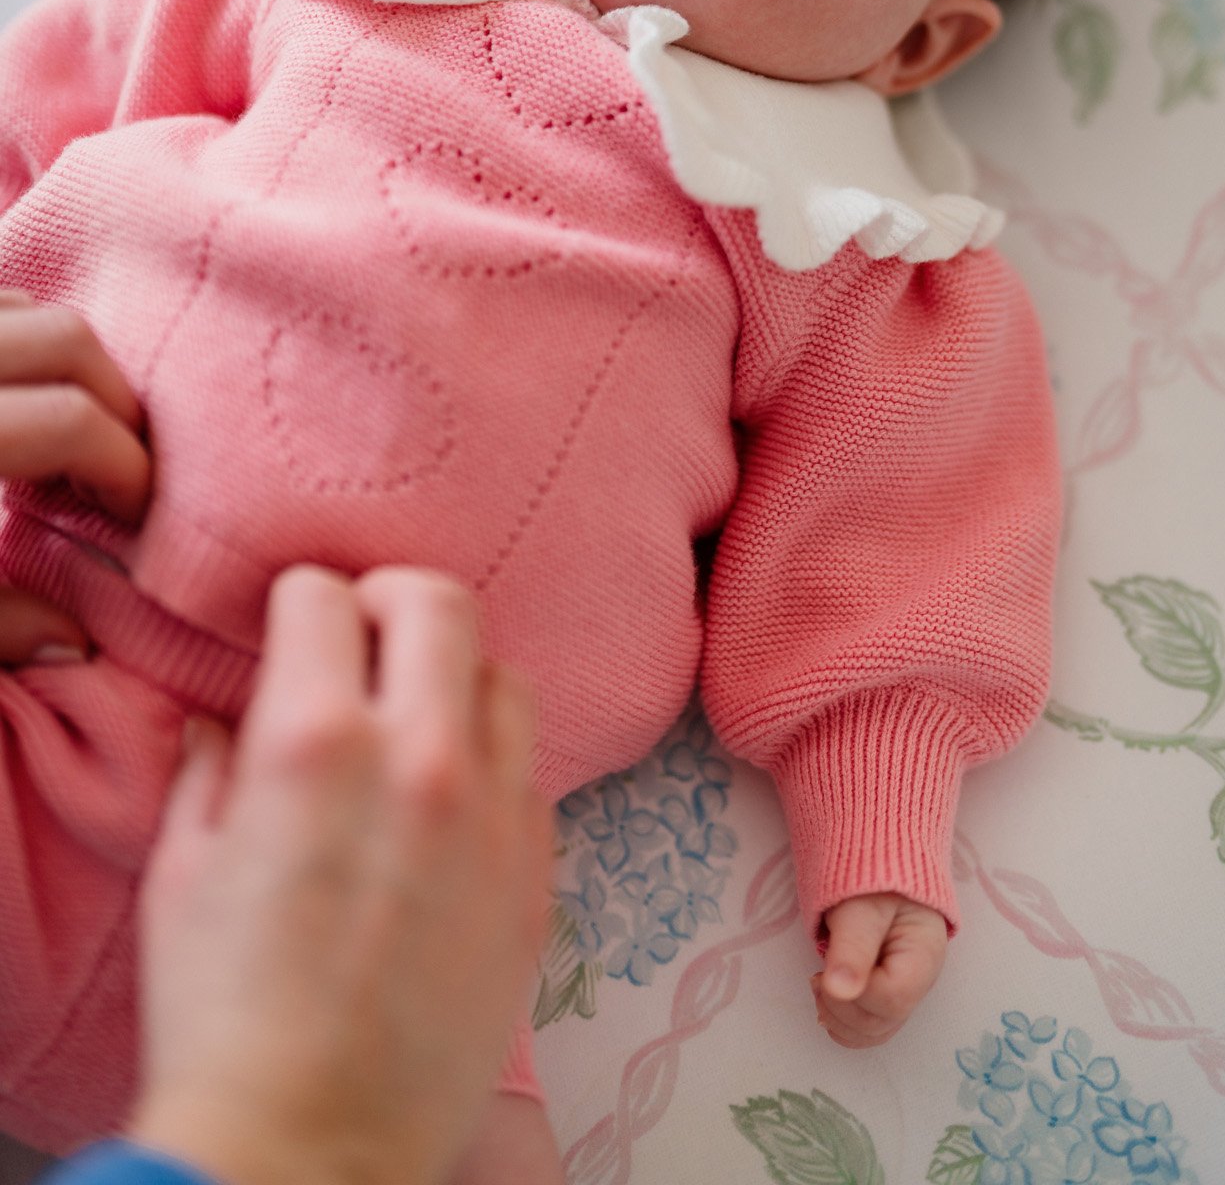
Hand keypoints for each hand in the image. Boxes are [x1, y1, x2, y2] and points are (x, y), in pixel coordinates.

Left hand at [0, 288, 151, 664]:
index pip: (71, 422)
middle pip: (68, 340)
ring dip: (65, 362)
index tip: (134, 517)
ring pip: (30, 305)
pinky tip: (11, 392)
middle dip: (113, 403)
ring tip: (61, 429)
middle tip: (112, 470)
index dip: (121, 469)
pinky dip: (17, 332)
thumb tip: (72, 637)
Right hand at [129, 564, 553, 1184]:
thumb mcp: (183, 876)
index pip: (324, 596)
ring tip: (421, 713)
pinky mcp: (539, 874)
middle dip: (393, 597)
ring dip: (457, 676)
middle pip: (439, 601)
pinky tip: (454, 802)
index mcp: (316, 742)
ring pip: (506, 678)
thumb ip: (213, 771)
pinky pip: (533, 774)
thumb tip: (228, 721)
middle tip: (367, 626)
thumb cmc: (225, 1021)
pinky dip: (493, 765)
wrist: (307, 1149)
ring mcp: (496, 815)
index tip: (293, 622)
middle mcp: (422, 757)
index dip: (298, 601)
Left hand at [810, 892, 947, 1047]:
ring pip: (873, 1033)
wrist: (877, 866)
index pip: (893, 997)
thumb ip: (852, 945)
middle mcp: (919, 983)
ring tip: (820, 984)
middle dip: (841, 1007)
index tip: (826, 969)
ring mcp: (904, 993)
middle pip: (881, 1022)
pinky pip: (867, 1031)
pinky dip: (841, 1024)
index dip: (856, 993)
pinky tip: (826, 999)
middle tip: (817, 975)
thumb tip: (840, 990)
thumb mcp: (861, 906)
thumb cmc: (873, 882)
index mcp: (924, 955)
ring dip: (837, 1019)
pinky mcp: (885, 998)